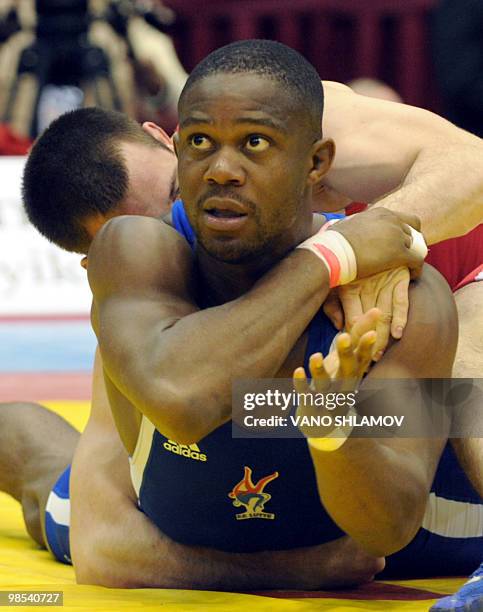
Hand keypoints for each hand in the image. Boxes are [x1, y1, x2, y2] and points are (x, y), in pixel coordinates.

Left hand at [293, 309, 378, 437]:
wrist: (325, 423)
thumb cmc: (338, 381)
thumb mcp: (348, 361)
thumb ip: (358, 336)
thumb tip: (376, 309)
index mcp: (354, 374)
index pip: (363, 358)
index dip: (366, 345)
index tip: (371, 333)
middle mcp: (344, 386)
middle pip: (347, 371)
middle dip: (346, 354)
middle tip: (343, 337)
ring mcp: (328, 398)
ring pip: (325, 385)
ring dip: (320, 371)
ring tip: (315, 356)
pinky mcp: (310, 405)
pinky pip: (306, 395)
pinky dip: (302, 384)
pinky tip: (298, 370)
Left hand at [323, 267, 409, 360]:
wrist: (369, 236)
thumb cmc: (346, 263)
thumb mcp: (333, 283)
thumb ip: (332, 305)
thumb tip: (340, 327)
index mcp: (348, 287)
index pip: (352, 318)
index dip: (352, 336)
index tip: (350, 352)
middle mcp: (367, 285)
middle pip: (369, 320)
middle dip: (368, 341)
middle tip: (366, 360)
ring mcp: (384, 282)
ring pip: (385, 315)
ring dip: (383, 336)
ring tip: (379, 354)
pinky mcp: (399, 278)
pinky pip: (401, 301)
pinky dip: (401, 318)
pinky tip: (398, 334)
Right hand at [331, 208, 423, 277]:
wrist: (332, 252)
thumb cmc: (332, 243)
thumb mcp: (344, 226)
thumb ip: (351, 224)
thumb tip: (340, 226)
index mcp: (380, 213)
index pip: (403, 219)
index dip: (404, 231)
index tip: (399, 243)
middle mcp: (391, 220)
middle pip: (413, 230)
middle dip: (411, 243)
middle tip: (407, 255)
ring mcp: (396, 236)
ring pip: (417, 245)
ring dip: (413, 255)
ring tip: (409, 267)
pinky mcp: (398, 253)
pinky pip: (417, 260)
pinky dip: (417, 268)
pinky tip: (413, 276)